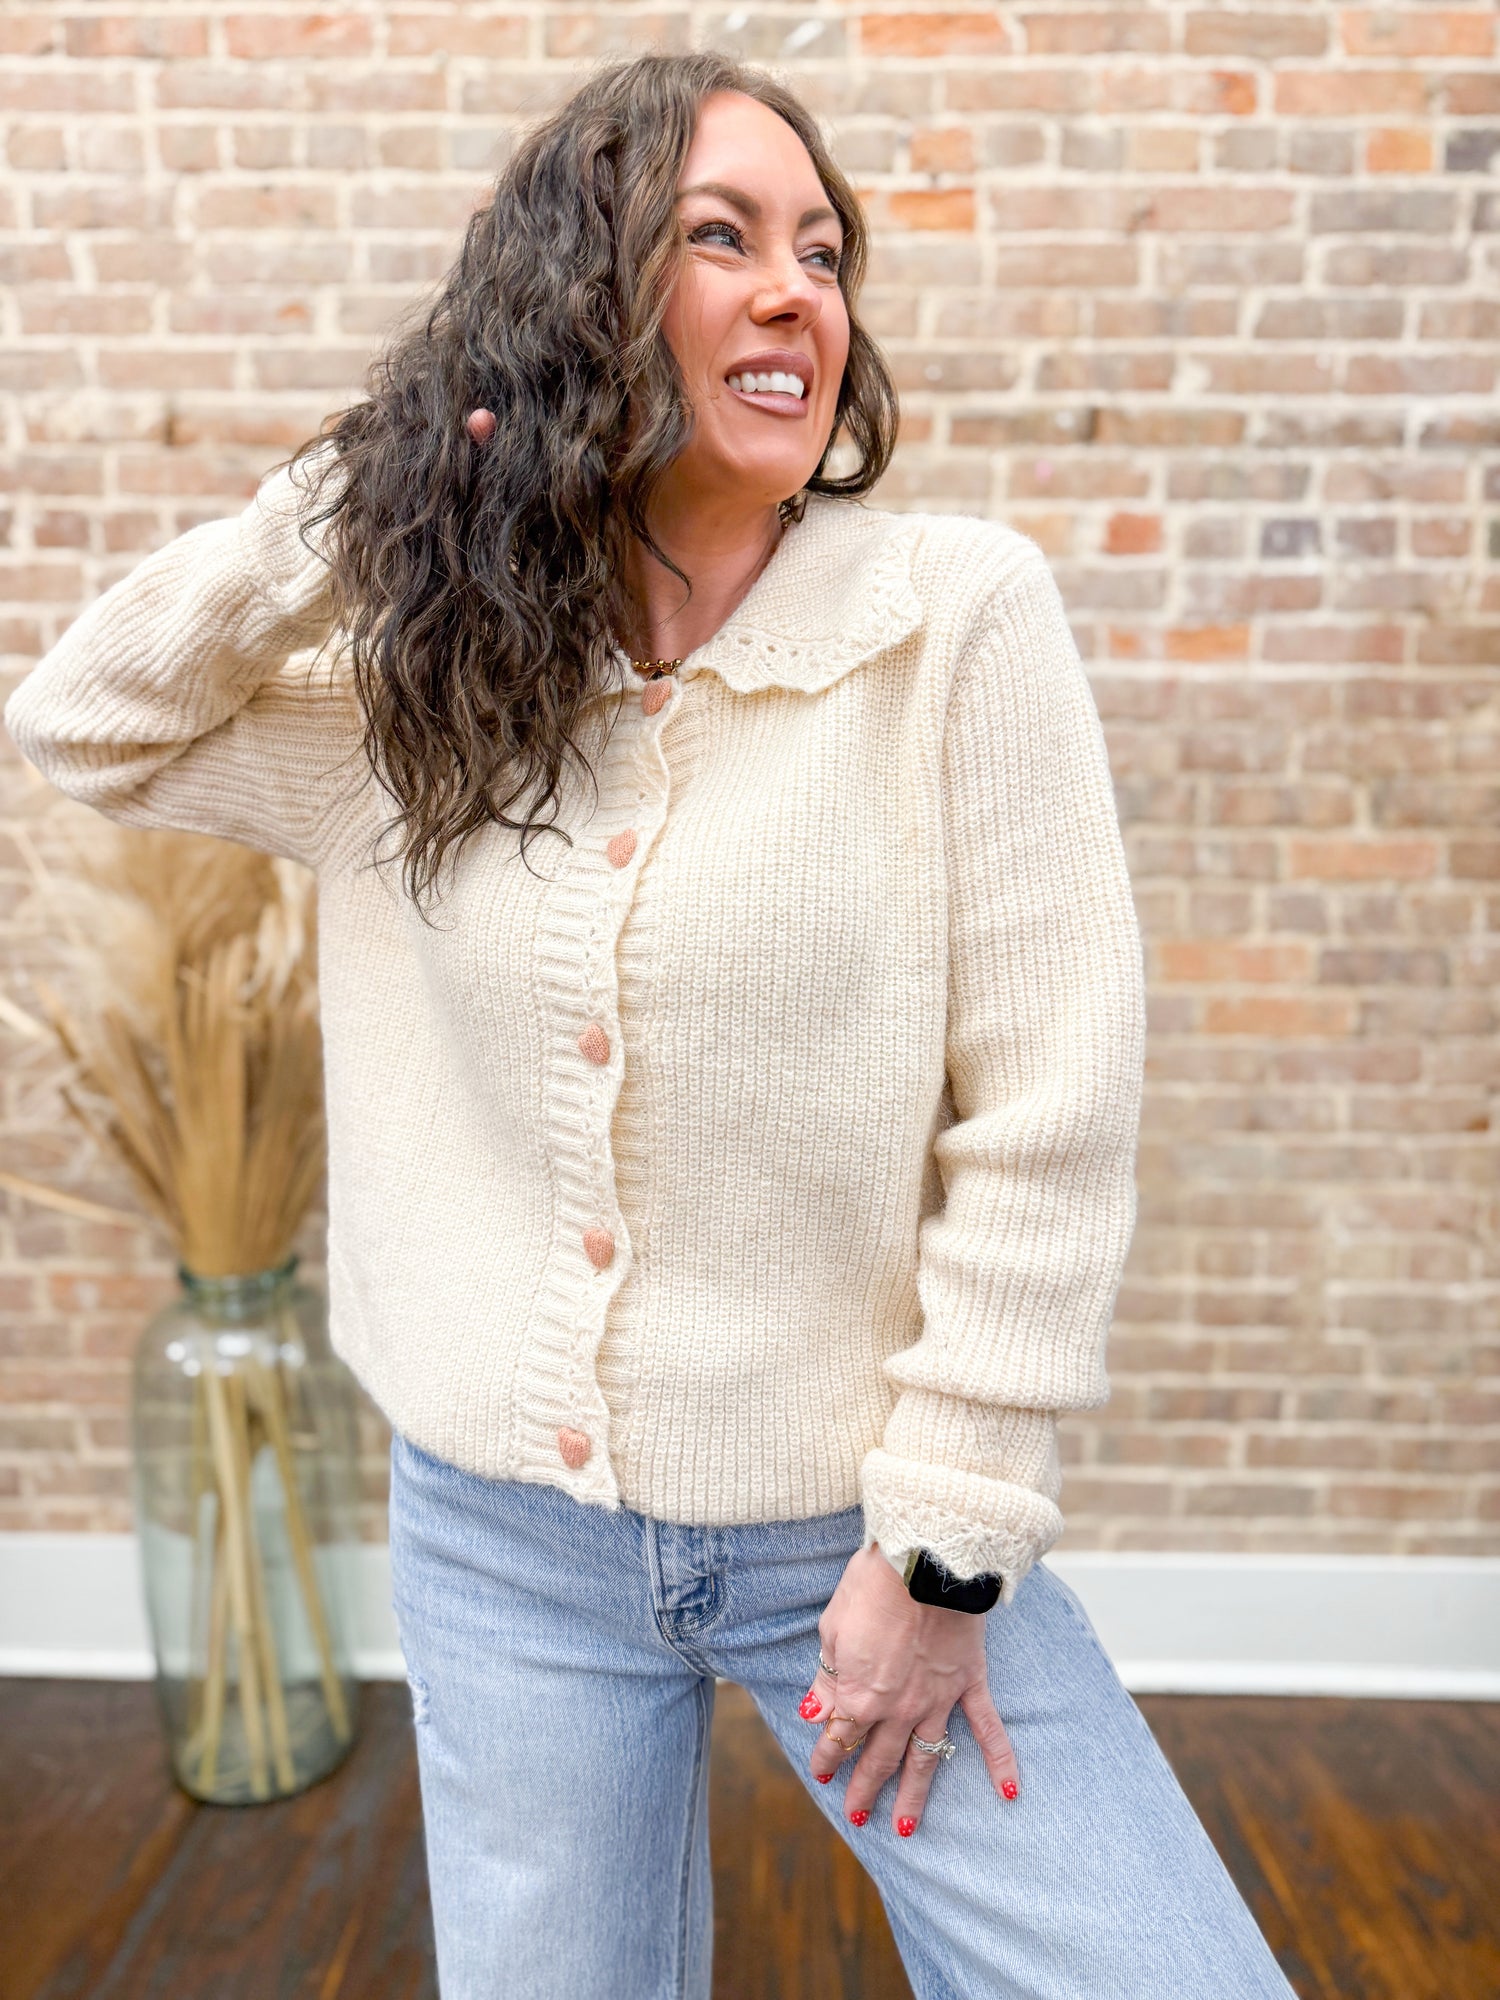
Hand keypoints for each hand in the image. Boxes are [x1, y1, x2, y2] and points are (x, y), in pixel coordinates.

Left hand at [797, 1541, 1020, 1836]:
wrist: (923, 1559)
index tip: (820, 1772)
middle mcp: (899, 1707)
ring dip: (915, 1795)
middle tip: (856, 1816)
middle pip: (879, 1757)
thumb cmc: (872, 1585)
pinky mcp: (968, 1681)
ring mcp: (937, 1698)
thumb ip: (827, 1677)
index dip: (827, 1755)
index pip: (839, 1736)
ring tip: (905, 1828)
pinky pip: (986, 1728)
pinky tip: (1008, 1792)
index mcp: (860, 1694)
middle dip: (864, 1788)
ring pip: (925, 1758)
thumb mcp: (833, 1628)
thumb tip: (812, 1711)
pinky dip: (1000, 1760)